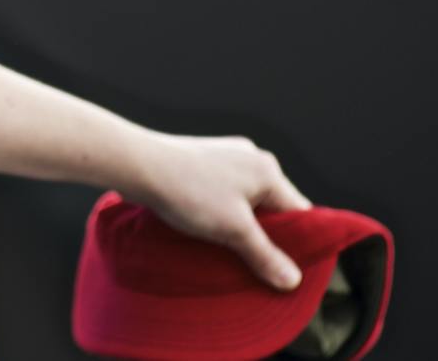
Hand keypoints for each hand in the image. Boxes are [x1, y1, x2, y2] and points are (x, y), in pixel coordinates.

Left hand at [130, 132, 312, 291]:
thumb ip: (265, 255)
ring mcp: (225, 156)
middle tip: (256, 263)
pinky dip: (222, 210)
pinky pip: (225, 191)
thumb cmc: (188, 191)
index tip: (290, 269)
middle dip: (266, 235)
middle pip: (273, 206)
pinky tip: (209, 226)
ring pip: (247, 200)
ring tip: (228, 247)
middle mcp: (251, 158)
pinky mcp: (203, 161)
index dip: (299, 243)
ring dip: (241, 224)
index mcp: (268, 171)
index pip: (299, 212)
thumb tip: (293, 280)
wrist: (138, 164)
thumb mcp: (233, 230)